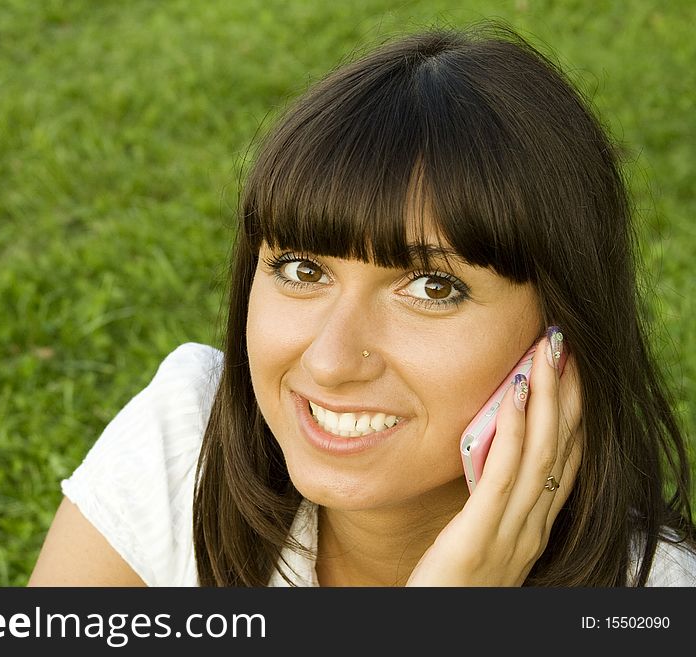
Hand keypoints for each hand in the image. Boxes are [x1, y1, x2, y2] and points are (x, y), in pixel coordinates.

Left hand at [406, 332, 582, 585]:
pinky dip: (515, 431)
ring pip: (543, 455)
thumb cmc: (449, 585)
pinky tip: (515, 395)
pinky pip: (504, 476)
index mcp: (532, 527)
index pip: (565, 461)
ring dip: (548, 399)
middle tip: (564, 345)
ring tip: (547, 353)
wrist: (434, 628)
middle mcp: (532, 528)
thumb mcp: (477, 539)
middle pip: (562, 449)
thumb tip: (488, 454)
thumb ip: (488, 504)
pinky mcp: (479, 536)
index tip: (571, 370)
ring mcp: (511, 534)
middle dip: (567, 394)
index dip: (573, 414)